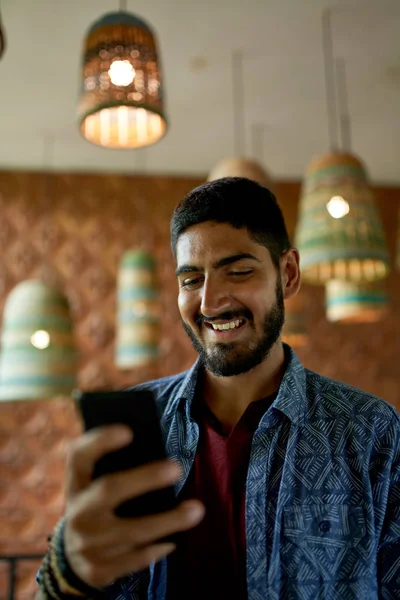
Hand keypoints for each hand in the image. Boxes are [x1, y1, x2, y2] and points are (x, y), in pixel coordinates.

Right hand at [63, 425, 204, 588]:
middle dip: (144, 479)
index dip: (99, 441)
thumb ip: (112, 468)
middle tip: (177, 468)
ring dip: (168, 521)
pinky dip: (158, 549)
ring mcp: (87, 544)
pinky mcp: (100, 570)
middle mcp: (78, 512)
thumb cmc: (95, 507)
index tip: (128, 431)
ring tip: (197, 510)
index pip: (78, 456)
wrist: (71, 559)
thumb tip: (156, 446)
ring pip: (132, 531)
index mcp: (76, 484)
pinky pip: (136, 559)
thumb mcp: (92, 486)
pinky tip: (175, 540)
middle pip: (108, 490)